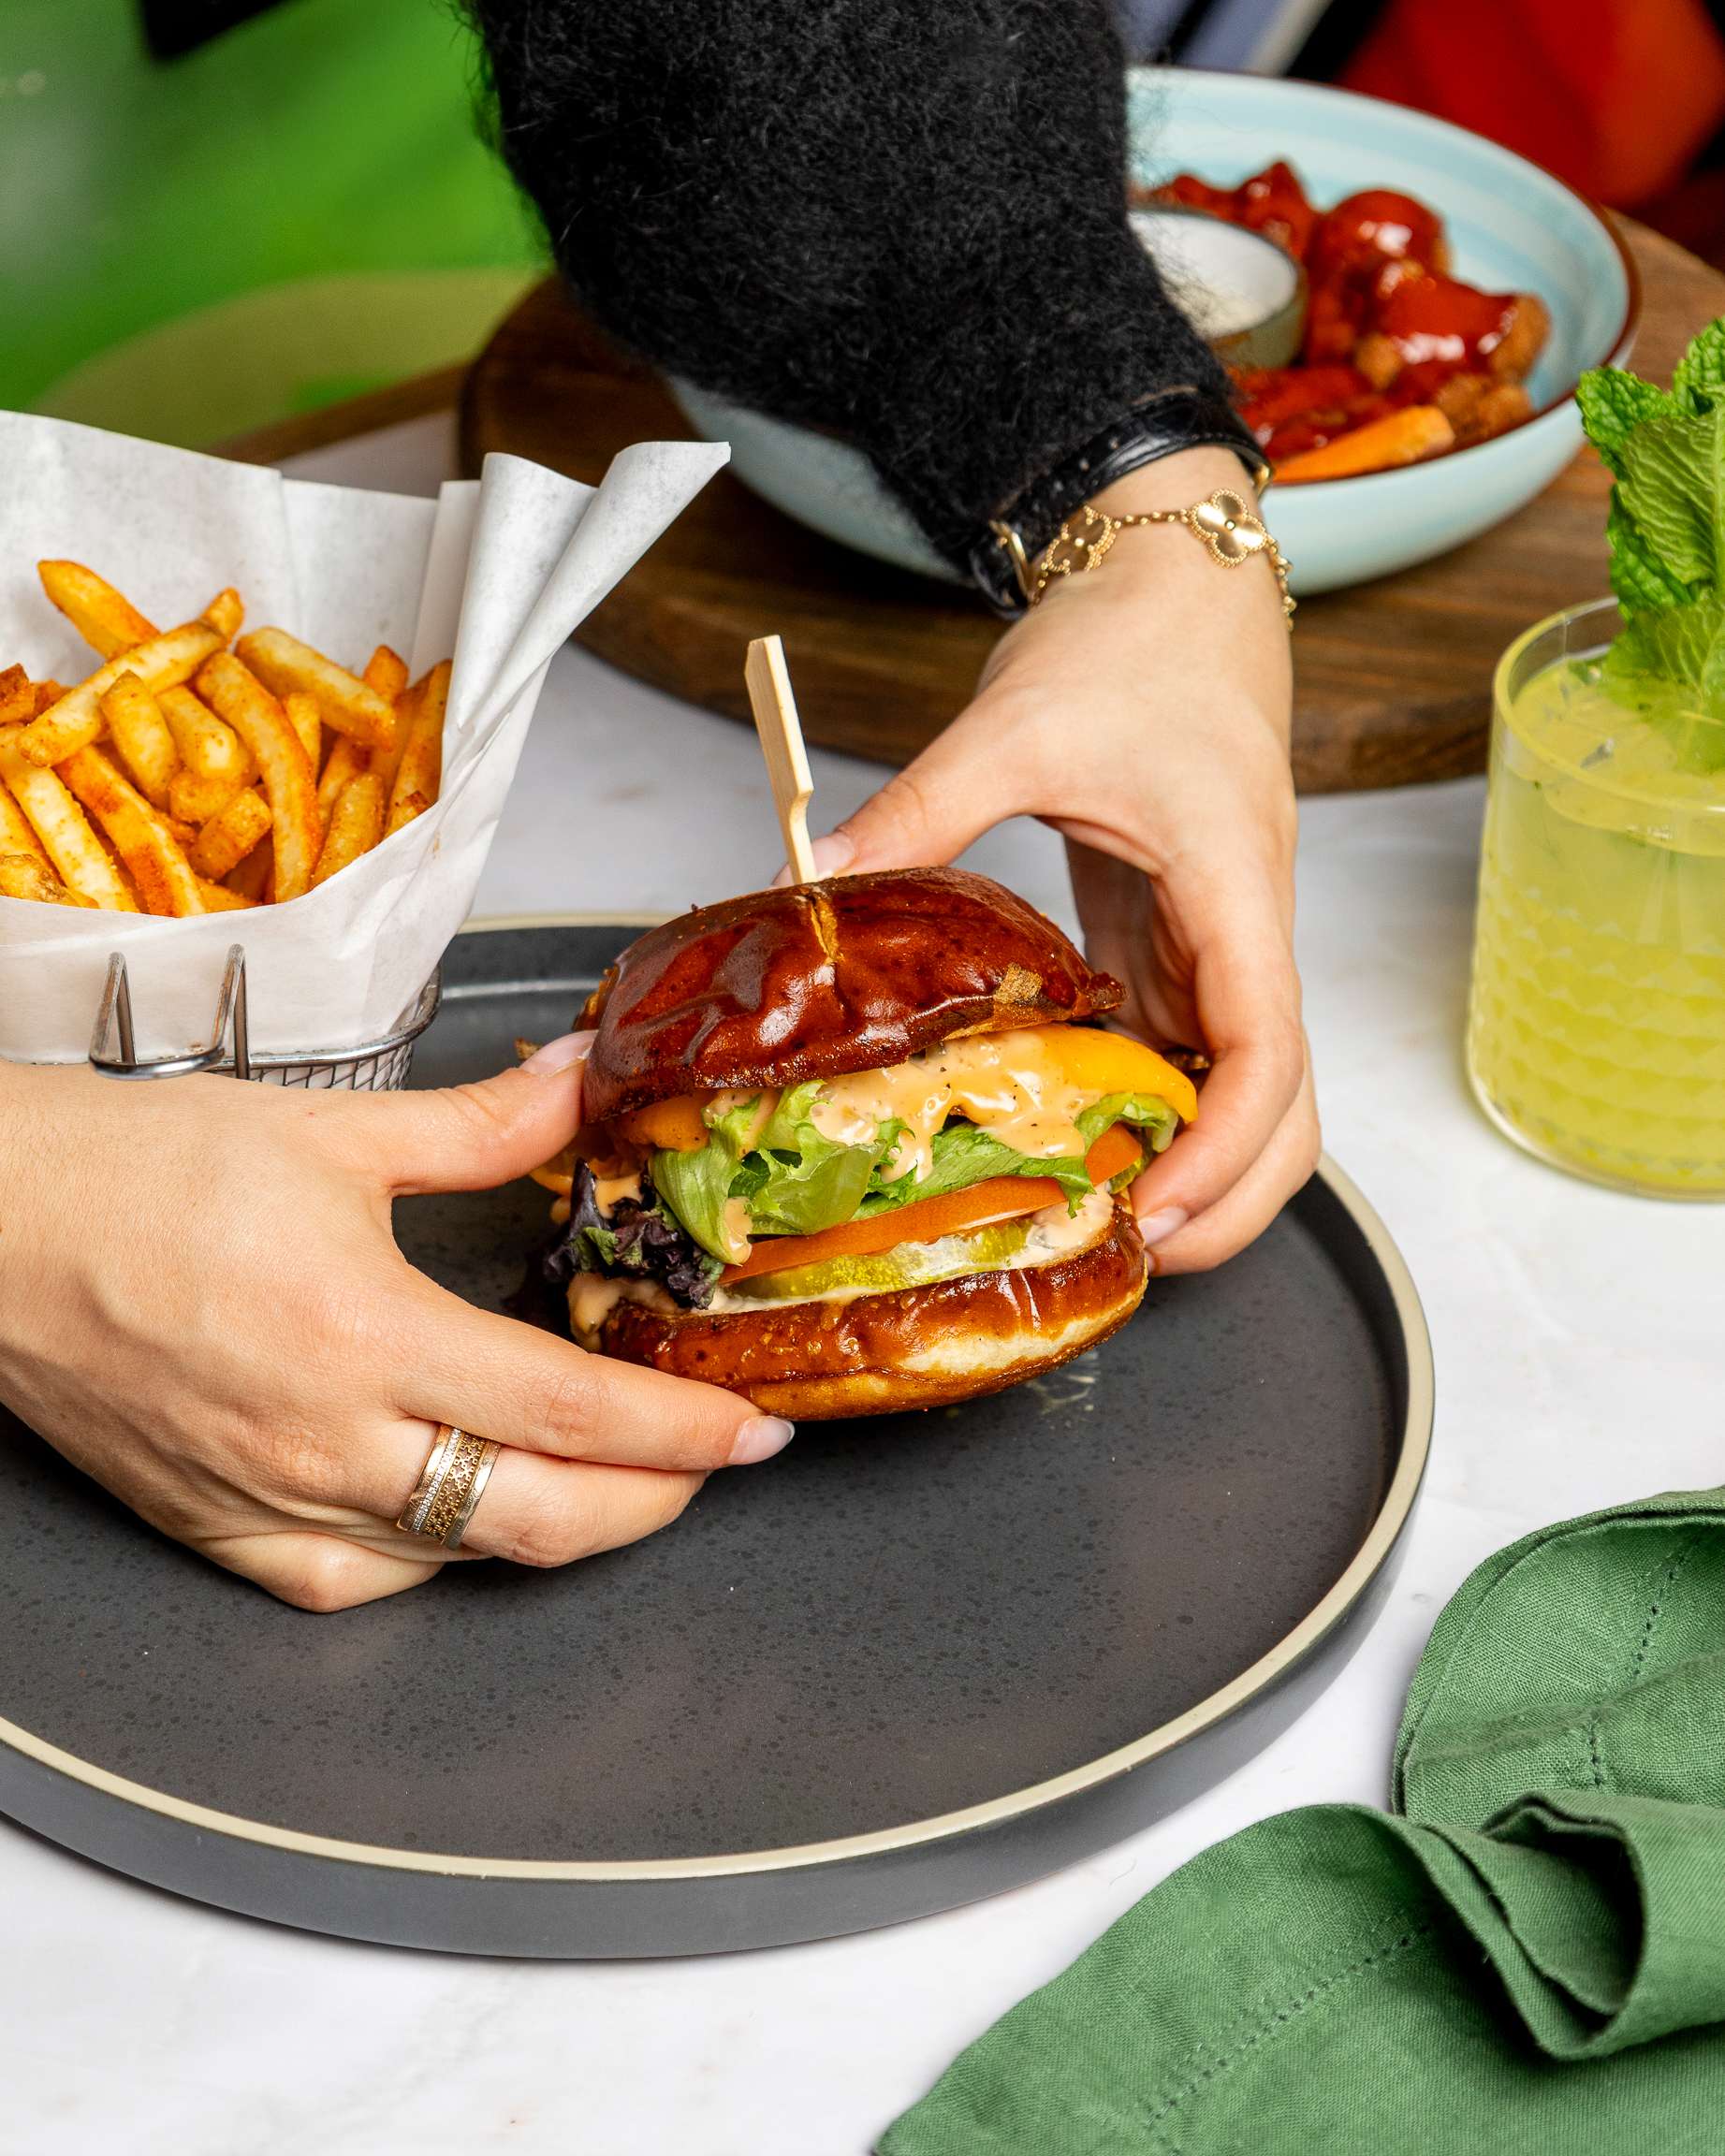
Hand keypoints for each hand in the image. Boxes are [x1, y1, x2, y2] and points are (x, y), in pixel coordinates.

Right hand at [0, 1040, 790, 1611]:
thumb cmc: (133, 1176)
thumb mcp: (334, 1131)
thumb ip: (484, 1126)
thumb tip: (578, 1085)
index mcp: (366, 1334)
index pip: (576, 1413)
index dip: (686, 1429)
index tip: (750, 1424)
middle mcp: (326, 1441)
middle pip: (545, 1517)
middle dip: (661, 1500)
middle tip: (711, 1459)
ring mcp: (273, 1503)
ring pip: (467, 1559)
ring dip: (566, 1525)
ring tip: (621, 1477)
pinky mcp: (222, 1533)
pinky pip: (362, 1583)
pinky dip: (443, 1558)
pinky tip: (473, 1515)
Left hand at [795, 446, 1318, 1272]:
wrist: (1177, 589)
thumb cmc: (1134, 644)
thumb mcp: (1017, 722)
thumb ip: (924, 805)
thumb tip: (819, 876)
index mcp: (1232, 888)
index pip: (1270, 1050)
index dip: (1225, 1150)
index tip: (1152, 1207)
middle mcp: (1243, 934)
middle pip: (1290, 1108)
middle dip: (1231, 1197)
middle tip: (1128, 1250)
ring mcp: (1218, 946)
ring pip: (1247, 1093)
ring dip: (1196, 1165)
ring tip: (1097, 1215)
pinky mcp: (1180, 942)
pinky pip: (1187, 1052)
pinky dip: (1152, 1113)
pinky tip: (1076, 1138)